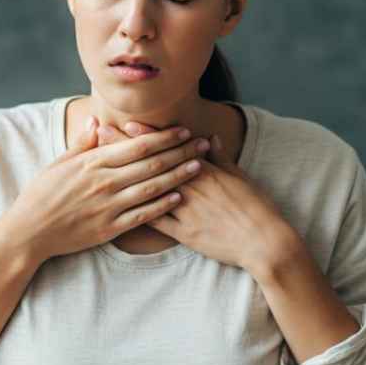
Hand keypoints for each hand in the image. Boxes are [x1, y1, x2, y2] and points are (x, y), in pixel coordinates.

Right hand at [0, 116, 211, 261]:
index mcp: (93, 162)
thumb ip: (82, 143)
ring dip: (179, 176)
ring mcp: (109, 206)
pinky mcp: (110, 228)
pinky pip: (143, 215)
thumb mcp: (59, 163)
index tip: (184, 130)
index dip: (164, 137)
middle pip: (152, 164)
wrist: (29, 231)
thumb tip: (97, 120)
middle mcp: (105, 182)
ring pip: (152, 187)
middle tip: (203, 144)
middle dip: (181, 152)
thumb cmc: (41, 194)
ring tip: (200, 167)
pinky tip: (179, 197)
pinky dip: (162, 205)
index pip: (138, 145)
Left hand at [100, 123, 295, 273]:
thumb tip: (209, 138)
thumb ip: (221, 158)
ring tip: (101, 167)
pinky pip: (156, 222)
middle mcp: (191, 187)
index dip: (145, 136)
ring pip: (148, 190)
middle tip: (100, 134)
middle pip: (151, 164)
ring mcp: (186, 211)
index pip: (168, 148)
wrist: (265, 241)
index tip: (125, 123)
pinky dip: (136, 213)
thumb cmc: (256, 207)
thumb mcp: (239, 176)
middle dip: (124, 148)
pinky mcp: (184, 234)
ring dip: (124, 176)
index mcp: (204, 171)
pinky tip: (116, 208)